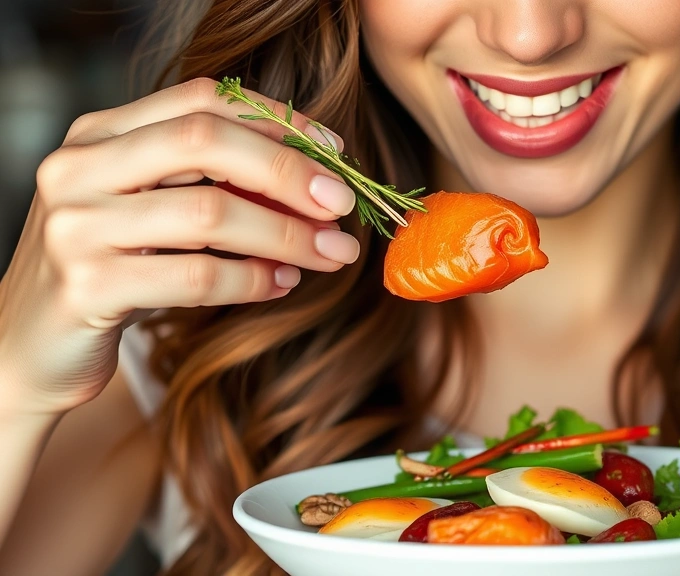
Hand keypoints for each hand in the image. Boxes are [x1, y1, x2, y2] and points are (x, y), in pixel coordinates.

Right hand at [0, 77, 357, 415]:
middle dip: (290, 172)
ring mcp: (76, 226)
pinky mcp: (87, 287)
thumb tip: (319, 185)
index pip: (202, 100)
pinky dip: (254, 281)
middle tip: (344, 204)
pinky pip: (198, 277)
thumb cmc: (109, 271)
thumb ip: (213, 186)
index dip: (277, 120)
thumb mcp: (150, 212)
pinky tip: (284, 283)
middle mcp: (78, 168)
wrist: (26, 347)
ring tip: (332, 253)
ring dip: (288, 235)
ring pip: (210, 214)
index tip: (335, 149)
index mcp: (98, 134)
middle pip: (207, 142)